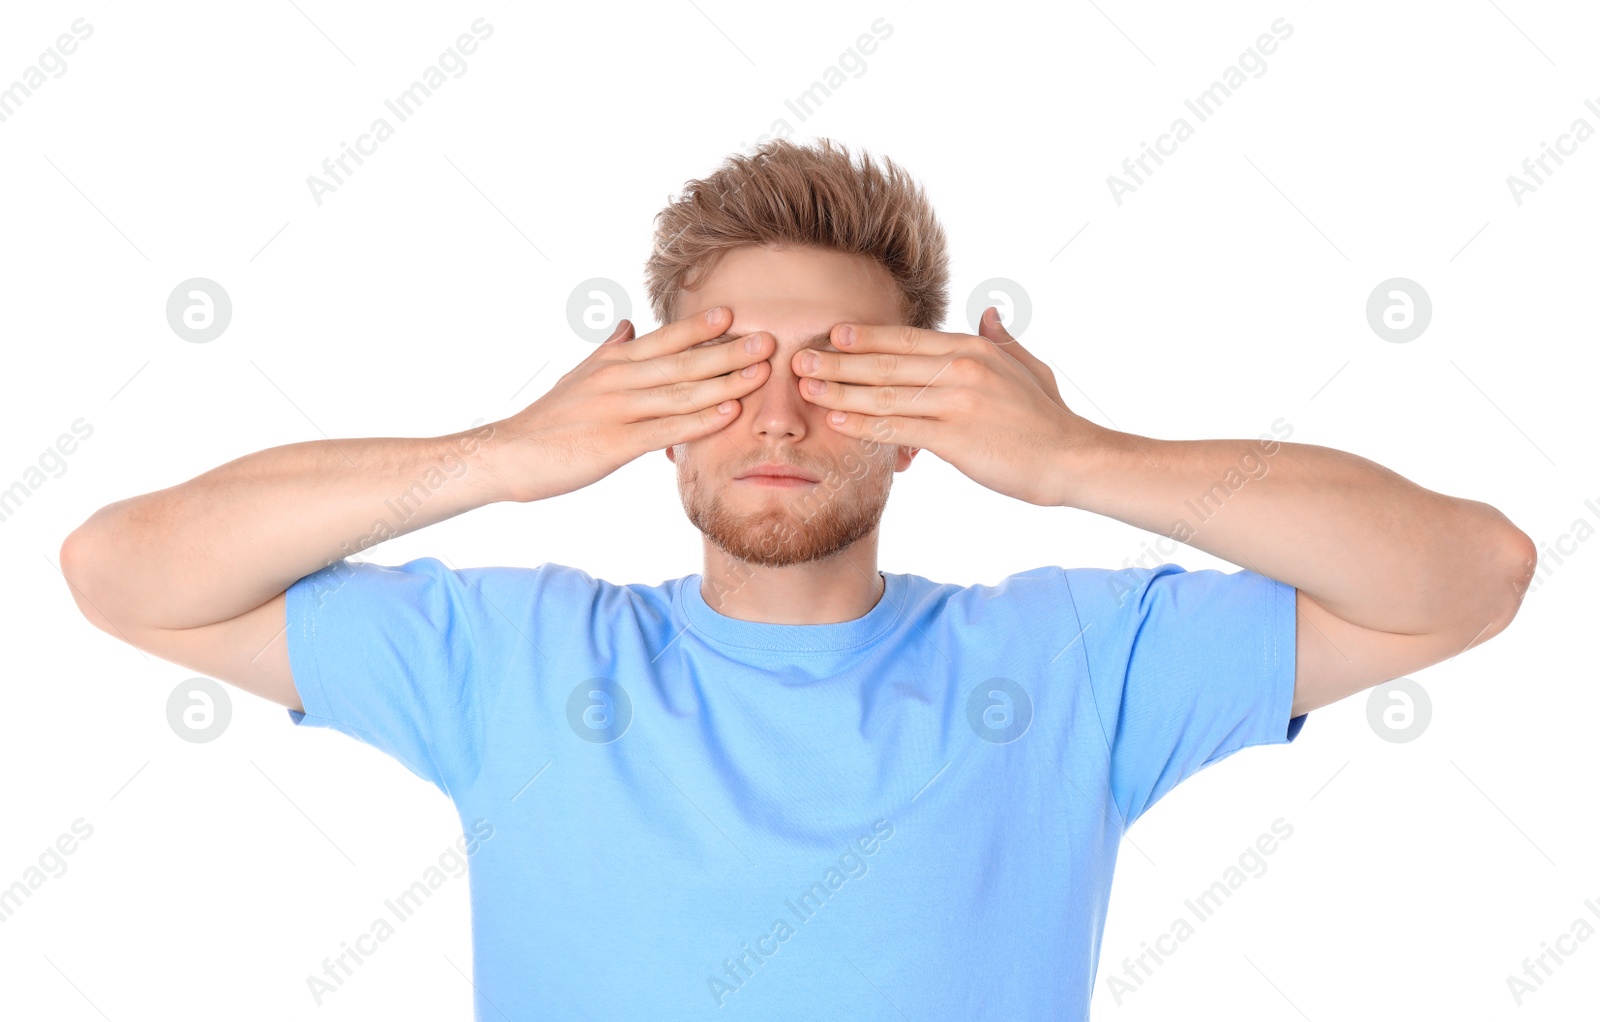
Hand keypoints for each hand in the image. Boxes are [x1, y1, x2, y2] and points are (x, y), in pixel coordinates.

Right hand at [488, 307, 772, 502]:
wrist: (508, 455)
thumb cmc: (547, 421)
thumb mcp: (578, 377)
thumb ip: (608, 350)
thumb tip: (627, 323)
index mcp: (612, 363)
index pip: (663, 340)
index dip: (699, 328)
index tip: (734, 314)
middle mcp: (617, 379)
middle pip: (682, 362)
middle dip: (727, 351)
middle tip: (769, 340)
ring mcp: (617, 410)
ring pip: (680, 392)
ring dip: (725, 382)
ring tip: (761, 372)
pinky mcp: (614, 444)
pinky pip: (665, 429)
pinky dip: (699, 420)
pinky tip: (728, 414)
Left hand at [792, 307, 1092, 506]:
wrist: (1072, 458)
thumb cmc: (1049, 418)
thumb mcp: (1028, 367)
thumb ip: (1002, 339)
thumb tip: (988, 312)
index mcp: (973, 348)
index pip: (907, 339)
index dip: (866, 337)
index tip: (832, 335)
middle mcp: (961, 368)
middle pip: (886, 362)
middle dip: (838, 361)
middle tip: (800, 360)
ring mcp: (957, 401)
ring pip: (884, 394)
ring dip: (840, 391)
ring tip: (807, 390)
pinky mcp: (955, 437)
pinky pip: (898, 428)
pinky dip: (864, 424)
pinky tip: (838, 422)